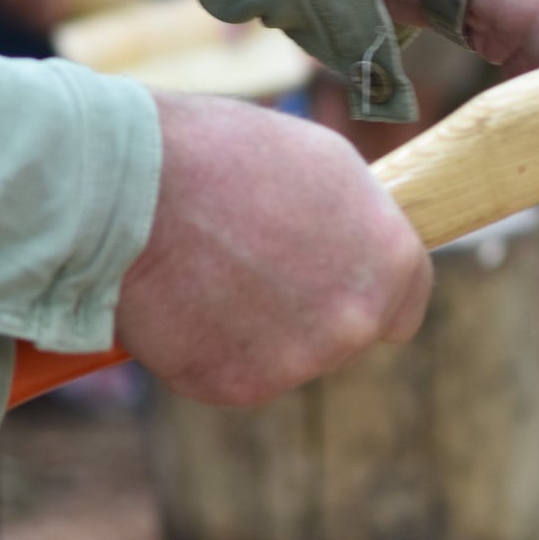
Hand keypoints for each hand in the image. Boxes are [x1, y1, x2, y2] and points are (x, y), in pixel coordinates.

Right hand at [114, 93, 431, 406]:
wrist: (130, 185)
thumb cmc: (228, 153)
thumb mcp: (325, 164)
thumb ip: (359, 219)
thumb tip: (364, 241)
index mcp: (392, 261)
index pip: (407, 302)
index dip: (374, 289)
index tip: (344, 281)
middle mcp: (356, 320)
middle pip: (348, 333)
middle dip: (314, 309)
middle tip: (259, 263)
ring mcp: (298, 361)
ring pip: (291, 356)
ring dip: (262, 330)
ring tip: (213, 269)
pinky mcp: (237, 386)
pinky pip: (235, 372)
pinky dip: (212, 347)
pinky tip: (186, 299)